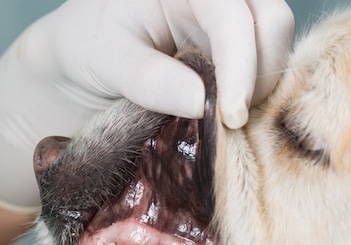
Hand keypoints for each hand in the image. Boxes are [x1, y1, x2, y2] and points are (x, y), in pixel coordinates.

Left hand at [0, 0, 293, 208]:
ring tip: (224, 123)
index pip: (231, 14)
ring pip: (273, 44)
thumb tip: (201, 102)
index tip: (231, 116)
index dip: (240, 64)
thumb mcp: (104, 60)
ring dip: (260, 87)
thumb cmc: (85, 48)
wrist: (78, 61)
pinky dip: (254, 94)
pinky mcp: (231, 48)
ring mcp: (226, 19)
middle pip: (270, 22)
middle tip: (230, 124)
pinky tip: (227, 118)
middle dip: (260, 75)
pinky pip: (263, 66)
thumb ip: (147, 77)